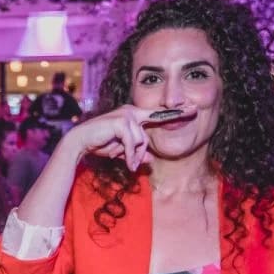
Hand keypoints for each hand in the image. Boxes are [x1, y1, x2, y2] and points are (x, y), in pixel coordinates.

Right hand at [65, 104, 186, 171]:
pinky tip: (124, 161)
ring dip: (133, 155)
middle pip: (148, 135)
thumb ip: (136, 152)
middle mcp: (131, 111)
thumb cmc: (99, 144)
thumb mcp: (122, 151)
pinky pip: (133, 142)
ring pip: (141, 140)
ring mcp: (126, 114)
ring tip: (126, 164)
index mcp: (134, 115)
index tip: (193, 110)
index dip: (176, 113)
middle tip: (132, 164)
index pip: (158, 115)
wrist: (79, 142)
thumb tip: (150, 159)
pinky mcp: (121, 121)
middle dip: (141, 152)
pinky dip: (129, 154)